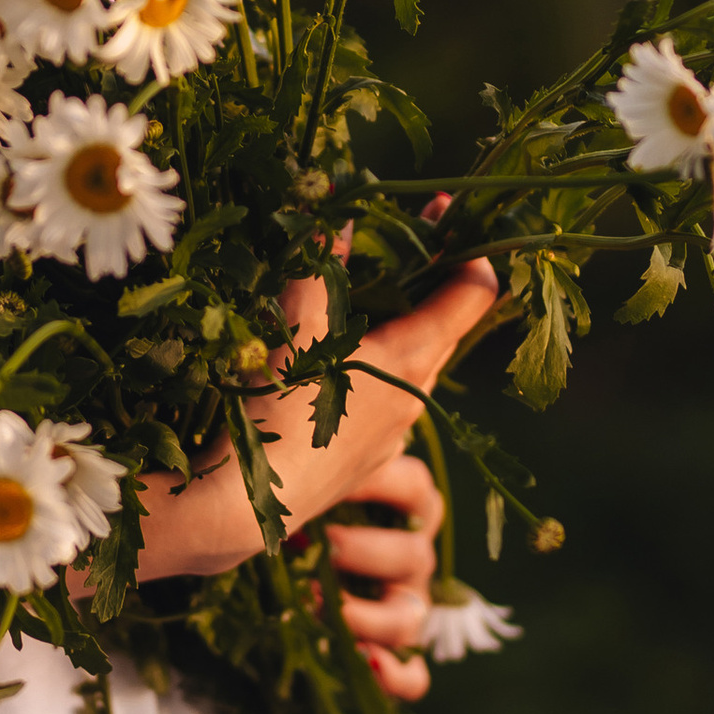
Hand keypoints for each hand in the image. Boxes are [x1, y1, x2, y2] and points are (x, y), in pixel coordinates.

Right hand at [251, 221, 498, 701]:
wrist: (239, 510)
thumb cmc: (273, 408)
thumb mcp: (295, 322)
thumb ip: (320, 262)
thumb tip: (337, 203)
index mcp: (413, 359)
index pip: (474, 293)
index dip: (470, 245)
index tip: (447, 210)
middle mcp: (416, 398)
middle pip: (444, 325)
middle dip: (428, 276)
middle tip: (403, 233)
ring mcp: (393, 435)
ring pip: (411, 364)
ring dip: (397, 322)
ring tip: (360, 291)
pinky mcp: (364, 459)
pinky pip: (383, 397)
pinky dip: (371, 363)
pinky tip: (329, 360)